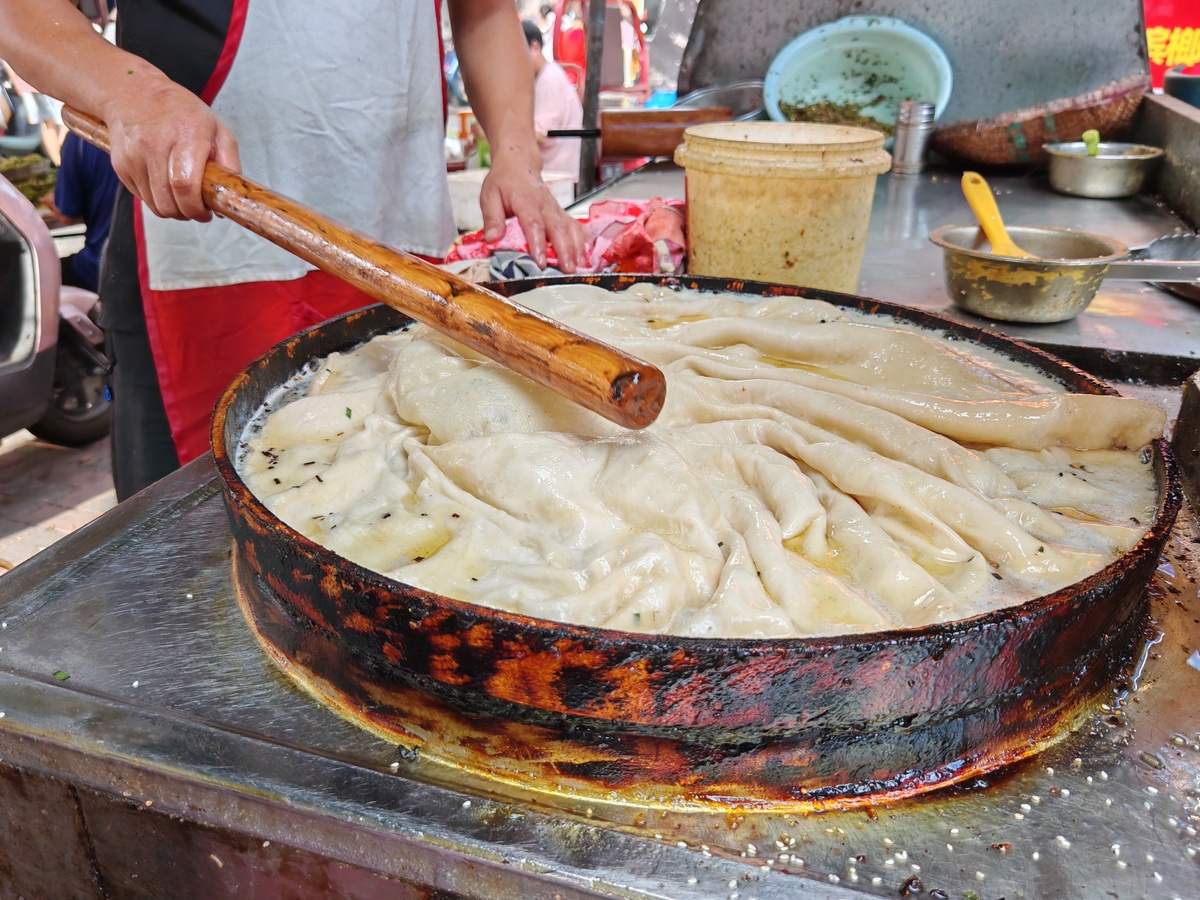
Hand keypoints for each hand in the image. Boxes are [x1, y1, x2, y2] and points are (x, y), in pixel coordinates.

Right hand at [101, 76, 239, 221]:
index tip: (206, 212)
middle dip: (186, 214)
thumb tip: (227, 198)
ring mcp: (134, 156)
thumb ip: (229, 162)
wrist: (134, 93)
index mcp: (185, 133)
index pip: (185, 185)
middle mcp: (155, 144)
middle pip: (168, 201)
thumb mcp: (216, 128)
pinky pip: (141, 197)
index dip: (196, 207)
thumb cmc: (181, 112)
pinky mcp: (120, 165)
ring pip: (154, 204)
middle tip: (196, 209)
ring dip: (172, 210)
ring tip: (182, 197)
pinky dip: (156, 199)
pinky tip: (164, 184)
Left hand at [478, 153, 589, 273]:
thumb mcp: (489, 196)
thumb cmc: (503, 183)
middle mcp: (545, 205)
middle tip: (568, 270)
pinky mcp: (562, 213)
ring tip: (580, 267)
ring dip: (577, 248)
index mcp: (526, 200)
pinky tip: (588, 256)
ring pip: (570, 228)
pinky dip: (583, 241)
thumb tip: (492, 240)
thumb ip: (492, 218)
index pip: (534, 223)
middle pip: (558, 228)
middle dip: (565, 251)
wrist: (518, 165)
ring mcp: (556, 209)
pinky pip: (576, 226)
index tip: (541, 262)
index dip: (539, 244)